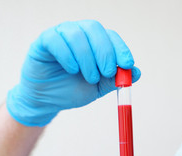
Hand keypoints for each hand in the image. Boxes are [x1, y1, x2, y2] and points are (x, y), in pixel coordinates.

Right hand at [7, 20, 140, 125]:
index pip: (110, 36)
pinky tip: (72, 70)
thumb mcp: (98, 87)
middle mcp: (79, 34)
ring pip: (77, 34)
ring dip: (87, 58)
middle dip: (105, 51)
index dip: (120, 49)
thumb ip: (115, 80)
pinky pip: (56, 40)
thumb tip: (137, 73)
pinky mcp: (44, 41)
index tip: (127, 65)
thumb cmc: (73, 90)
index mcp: (94, 42)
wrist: (48, 101)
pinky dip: (67, 55)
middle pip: (94, 29)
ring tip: (90, 78)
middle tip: (109, 72)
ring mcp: (60, 35)